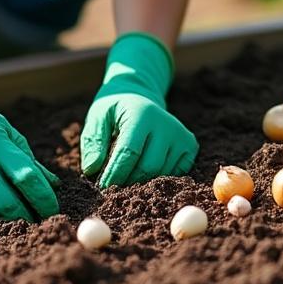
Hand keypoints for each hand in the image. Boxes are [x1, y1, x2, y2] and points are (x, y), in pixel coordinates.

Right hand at [0, 54, 58, 220]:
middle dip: (27, 217)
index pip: (28, 179)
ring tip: (12, 216)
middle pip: (8, 205)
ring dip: (3, 220)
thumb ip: (28, 159)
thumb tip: (53, 186)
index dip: (44, 199)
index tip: (52, 210)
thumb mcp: (4, 132)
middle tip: (36, 220)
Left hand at [80, 32, 197, 186]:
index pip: (129, 153)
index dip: (115, 174)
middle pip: (148, 168)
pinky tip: (145, 171)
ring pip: (162, 174)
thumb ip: (93, 142)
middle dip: (128, 182)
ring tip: (126, 178)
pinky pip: (176, 174)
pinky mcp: (190, 145)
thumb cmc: (115, 109)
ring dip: (141, 182)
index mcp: (142, 114)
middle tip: (112, 187)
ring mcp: (181, 135)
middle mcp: (166, 124)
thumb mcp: (98, 117)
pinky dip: (158, 178)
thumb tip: (91, 170)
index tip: (102, 187)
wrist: (139, 95)